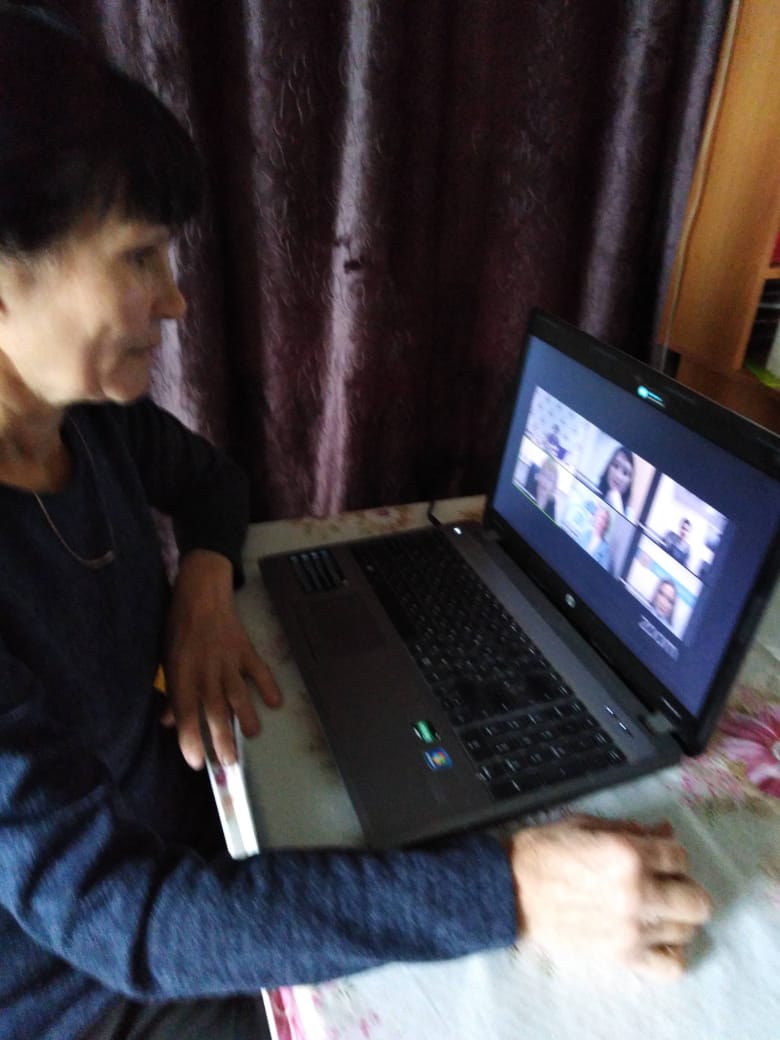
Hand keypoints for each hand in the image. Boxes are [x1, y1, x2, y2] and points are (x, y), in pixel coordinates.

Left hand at [163, 549, 280, 768]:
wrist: (200, 592)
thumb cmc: (178, 627)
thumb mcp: (166, 659)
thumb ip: (170, 692)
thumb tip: (168, 723)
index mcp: (182, 672)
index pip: (185, 712)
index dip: (190, 739)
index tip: (196, 763)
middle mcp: (205, 669)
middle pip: (215, 710)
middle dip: (221, 739)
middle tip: (229, 763)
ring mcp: (228, 659)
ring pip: (238, 695)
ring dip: (245, 718)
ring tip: (249, 737)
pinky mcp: (245, 649)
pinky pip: (259, 670)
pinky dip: (268, 686)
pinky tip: (275, 703)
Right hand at [505, 814, 711, 976]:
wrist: (510, 891)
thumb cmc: (544, 852)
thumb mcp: (586, 825)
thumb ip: (631, 829)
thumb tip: (666, 833)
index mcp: (628, 852)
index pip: (680, 856)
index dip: (669, 855)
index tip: (657, 858)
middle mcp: (637, 891)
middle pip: (696, 900)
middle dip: (683, 888)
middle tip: (664, 886)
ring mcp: (632, 928)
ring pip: (686, 930)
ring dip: (675, 918)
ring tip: (654, 911)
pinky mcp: (622, 957)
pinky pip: (672, 965)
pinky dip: (671, 954)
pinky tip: (656, 939)